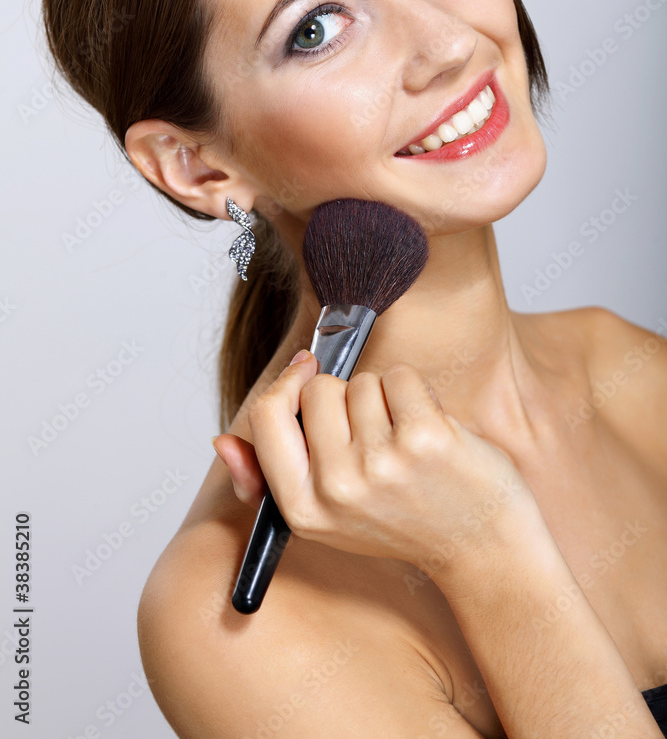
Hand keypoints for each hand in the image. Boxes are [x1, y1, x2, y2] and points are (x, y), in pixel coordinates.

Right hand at [213, 352, 536, 571]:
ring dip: (386, 398)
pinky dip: (417, 392)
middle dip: (346, 395)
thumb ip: (270, 476)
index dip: (285, 385)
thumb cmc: (405, 521)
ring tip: (407, 440)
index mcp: (304, 509)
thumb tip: (222, 440)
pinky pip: (400, 377)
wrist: (481, 547)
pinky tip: (431, 429)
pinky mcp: (423, 439)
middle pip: (318, 390)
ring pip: (362, 381)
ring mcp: (380, 464)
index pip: (266, 418)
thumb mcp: (327, 516)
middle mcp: (337, 489)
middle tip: (376, 434)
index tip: (306, 370)